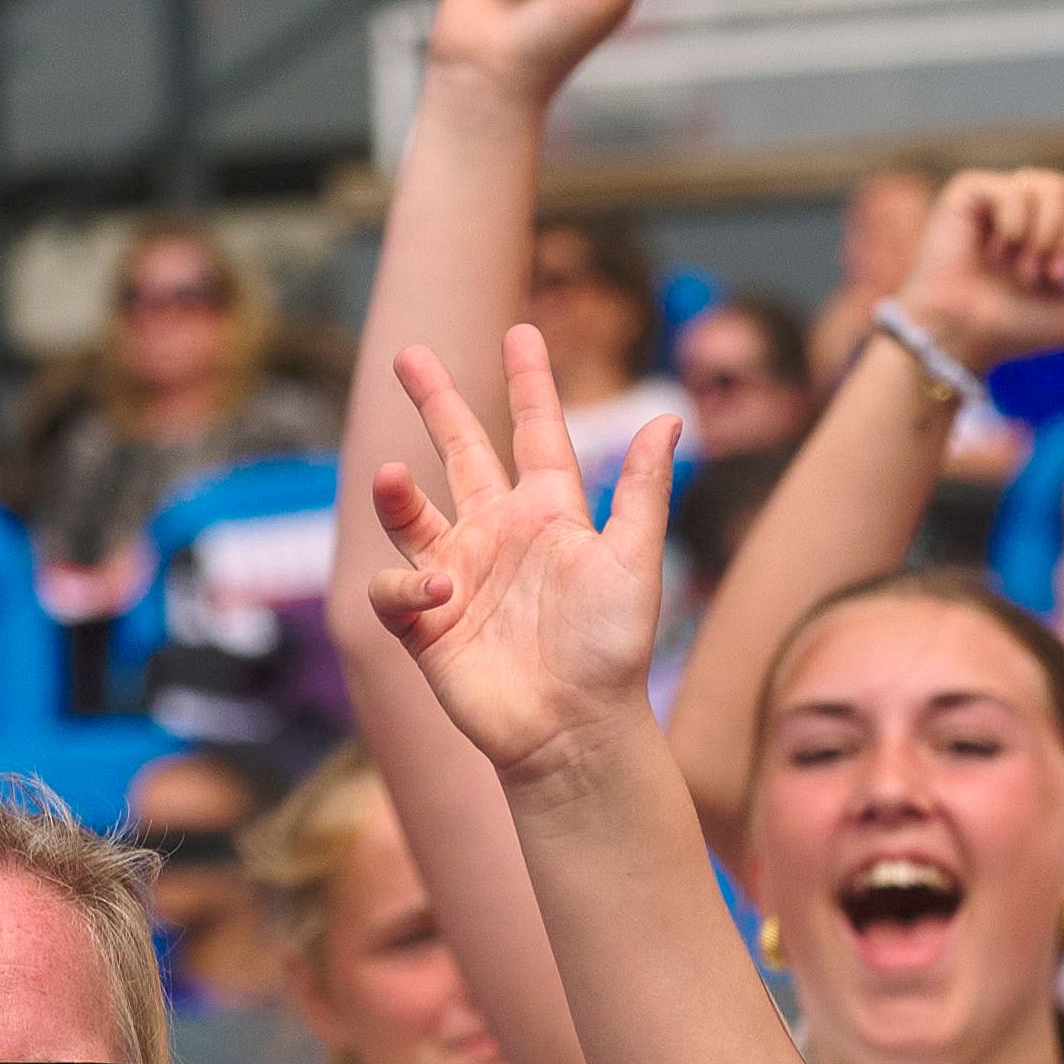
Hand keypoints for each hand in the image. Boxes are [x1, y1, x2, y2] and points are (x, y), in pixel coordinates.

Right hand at [366, 328, 680, 787]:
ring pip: (410, 514)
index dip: (529, 383)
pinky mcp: (426, 624)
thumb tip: (669, 417)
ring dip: (395, 493)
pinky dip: (406, 586)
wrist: (577, 732)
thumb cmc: (612, 651)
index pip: (536, 434)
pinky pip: (395, 589)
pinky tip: (436, 595)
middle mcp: (499, 535)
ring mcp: (458, 576)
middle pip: (459, 452)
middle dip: (436, 402)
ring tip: (393, 476)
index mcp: (550, 515)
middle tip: (409, 353)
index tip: (521, 331)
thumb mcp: (633, 562)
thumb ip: (641, 490)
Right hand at [898, 170, 1063, 373]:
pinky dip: (1014, 227)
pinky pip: (1013, 190)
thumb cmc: (1020, 330)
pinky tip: (993, 253)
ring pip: (1051, 186)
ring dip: (1045, 237)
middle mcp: (1039, 206)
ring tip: (1023, 272)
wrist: (963, 338)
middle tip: (1056, 275)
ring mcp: (1006, 195)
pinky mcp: (973, 191)